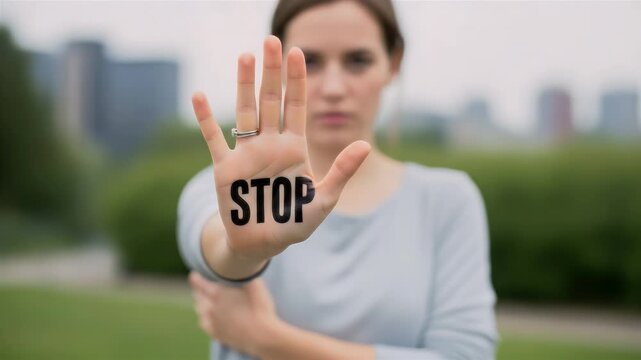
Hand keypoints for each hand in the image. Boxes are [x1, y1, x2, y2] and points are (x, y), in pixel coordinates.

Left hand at [189, 271, 277, 356]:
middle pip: (198, 295)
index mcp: (217, 293)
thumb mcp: (255, 283)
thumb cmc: (260, 308)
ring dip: (201, 301)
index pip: (197, 282)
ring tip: (205, 298)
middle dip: (199, 288)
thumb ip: (244, 272)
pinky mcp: (216, 333)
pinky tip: (208, 314)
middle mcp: (210, 307)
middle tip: (204, 284)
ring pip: (199, 309)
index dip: (196, 276)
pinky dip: (204, 316)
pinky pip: (203, 322)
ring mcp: (212, 321)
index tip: (196, 273)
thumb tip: (241, 263)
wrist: (262, 336)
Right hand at [192, 36, 369, 260]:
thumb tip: (367, 145)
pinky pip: (214, 140)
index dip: (298, 80)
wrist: (263, 245)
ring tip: (245, 56)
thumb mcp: (324, 199)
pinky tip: (199, 96)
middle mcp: (270, 144)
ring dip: (244, 85)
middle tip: (271, 41)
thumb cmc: (294, 223)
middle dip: (272, 71)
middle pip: (271, 100)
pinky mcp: (226, 169)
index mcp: (294, 148)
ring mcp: (247, 154)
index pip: (297, 106)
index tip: (298, 53)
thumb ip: (343, 171)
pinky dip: (206, 120)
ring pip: (245, 112)